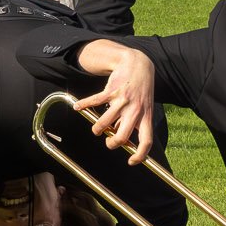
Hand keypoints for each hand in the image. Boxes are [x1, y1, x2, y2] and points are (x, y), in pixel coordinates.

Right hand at [75, 42, 159, 163]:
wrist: (138, 64)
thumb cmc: (141, 89)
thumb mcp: (143, 107)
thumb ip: (132, 121)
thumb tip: (117, 135)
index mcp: (146, 116)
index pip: (147, 141)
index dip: (140, 155)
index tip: (131, 161)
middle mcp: (135, 111)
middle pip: (121, 137)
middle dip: (111, 143)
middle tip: (108, 140)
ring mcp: (123, 101)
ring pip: (104, 123)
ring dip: (97, 129)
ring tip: (97, 128)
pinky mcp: (112, 91)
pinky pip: (94, 102)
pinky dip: (83, 105)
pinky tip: (78, 107)